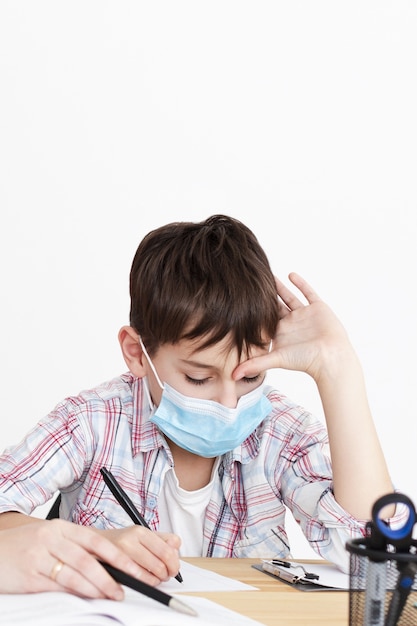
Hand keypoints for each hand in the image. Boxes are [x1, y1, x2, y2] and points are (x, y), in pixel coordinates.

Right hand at [0, 519, 143, 597]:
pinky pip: (56, 586)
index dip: (116, 555)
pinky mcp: (29, 576)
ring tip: (109, 596)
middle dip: (109, 577)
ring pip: (74, 573)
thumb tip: (104, 562)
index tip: (132, 567)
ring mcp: (39, 557)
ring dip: (95, 588)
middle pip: (88, 559)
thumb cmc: (23, 545)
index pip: (95, 540)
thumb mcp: (49, 537)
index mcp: (60, 527)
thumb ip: (73, 545)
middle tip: (122, 589)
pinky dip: (74, 593)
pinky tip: (85, 598)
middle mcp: (51, 538)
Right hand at [98, 526, 180, 585]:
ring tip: (155, 578)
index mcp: (141, 531)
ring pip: (149, 576)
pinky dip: (145, 584)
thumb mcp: (144, 535)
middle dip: (166, 574)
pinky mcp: (114, 567)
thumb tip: (176, 547)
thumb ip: (163, 539)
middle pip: (160, 564)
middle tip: (166, 575)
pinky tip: (144, 580)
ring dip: (156, 581)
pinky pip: (137, 582)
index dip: (174, 564)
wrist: (96, 544)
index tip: (174, 569)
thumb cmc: (123, 541)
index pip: (166, 551)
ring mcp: (121, 553)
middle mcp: (130, 540)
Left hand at [234, 272, 351, 381]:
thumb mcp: (276, 359)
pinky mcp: (318, 308)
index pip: (264, 318)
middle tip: (253, 282)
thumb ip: (255, 364)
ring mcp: (304, 315)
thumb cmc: (305, 360)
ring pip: (289, 297)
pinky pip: (308, 293)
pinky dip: (301, 284)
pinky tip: (291, 275)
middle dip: (266, 295)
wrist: (331, 357)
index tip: (241, 297)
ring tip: (269, 275)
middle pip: (275, 305)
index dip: (254, 309)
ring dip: (280, 287)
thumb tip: (233, 376)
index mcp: (280, 333)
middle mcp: (291, 323)